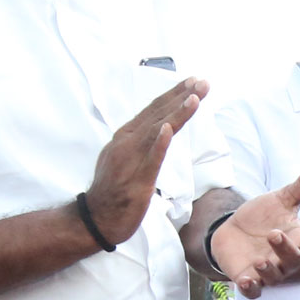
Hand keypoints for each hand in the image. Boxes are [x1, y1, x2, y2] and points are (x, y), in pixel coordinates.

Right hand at [85, 77, 209, 243]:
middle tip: (202, 82)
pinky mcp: (137, 179)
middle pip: (158, 114)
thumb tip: (161, 128)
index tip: (194, 82)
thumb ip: (142, 142)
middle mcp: (127, 142)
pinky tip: (169, 129)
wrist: (96, 218)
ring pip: (156, 130)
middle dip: (181, 96)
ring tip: (194, 98)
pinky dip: (159, 142)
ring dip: (176, 112)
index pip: (154, 110)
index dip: (175, 94)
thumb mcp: (127, 157)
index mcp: (126, 136)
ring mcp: (130, 159)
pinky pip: (150, 158)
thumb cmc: (114, 189)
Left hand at [212, 164, 299, 295]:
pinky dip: (250, 288)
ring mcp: (269, 271)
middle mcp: (287, 260)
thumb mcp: (282, 199)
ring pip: (275, 277)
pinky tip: (245, 280)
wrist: (232, 231)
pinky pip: (254, 291)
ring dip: (269, 271)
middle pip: (295, 261)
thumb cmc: (262, 217)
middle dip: (287, 250)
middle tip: (274, 234)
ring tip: (261, 260)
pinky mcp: (249, 279)